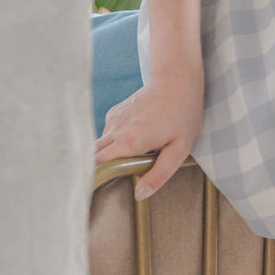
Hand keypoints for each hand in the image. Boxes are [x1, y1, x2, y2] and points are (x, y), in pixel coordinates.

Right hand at [94, 60, 204, 199]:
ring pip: (99, 146)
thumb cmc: (182, 115)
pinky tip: (132, 140)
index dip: (95, 179)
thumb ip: (159, 175)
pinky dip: (114, 143)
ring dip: (108, 156)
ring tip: (127, 159)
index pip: (99, 166)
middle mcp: (116, 130)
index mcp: (130, 141)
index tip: (96, 190)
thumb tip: (140, 194)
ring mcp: (113, 119)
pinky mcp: (114, 113)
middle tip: (105, 183)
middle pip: (92, 157)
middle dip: (96, 170)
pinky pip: (107, 134)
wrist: (176, 80)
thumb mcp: (179, 149)